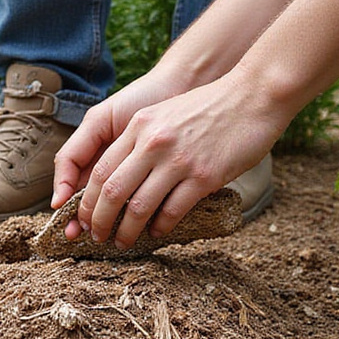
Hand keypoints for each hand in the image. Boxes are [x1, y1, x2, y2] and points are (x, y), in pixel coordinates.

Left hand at [52, 69, 283, 248]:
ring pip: (138, 207)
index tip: (85, 217)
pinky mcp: (203, 176)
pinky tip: (157, 232)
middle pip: (111, 192)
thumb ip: (140, 139)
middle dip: (98, 221)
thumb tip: (121, 174)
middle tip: (96, 236)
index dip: (87, 200)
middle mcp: (153, 143)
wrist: (253, 96)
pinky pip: (172, 210)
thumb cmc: (209, 107)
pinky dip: (160, 227)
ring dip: (126, 231)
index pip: (99, 170)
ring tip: (123, 242)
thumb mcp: (163, 114)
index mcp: (139, 127)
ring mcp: (178, 161)